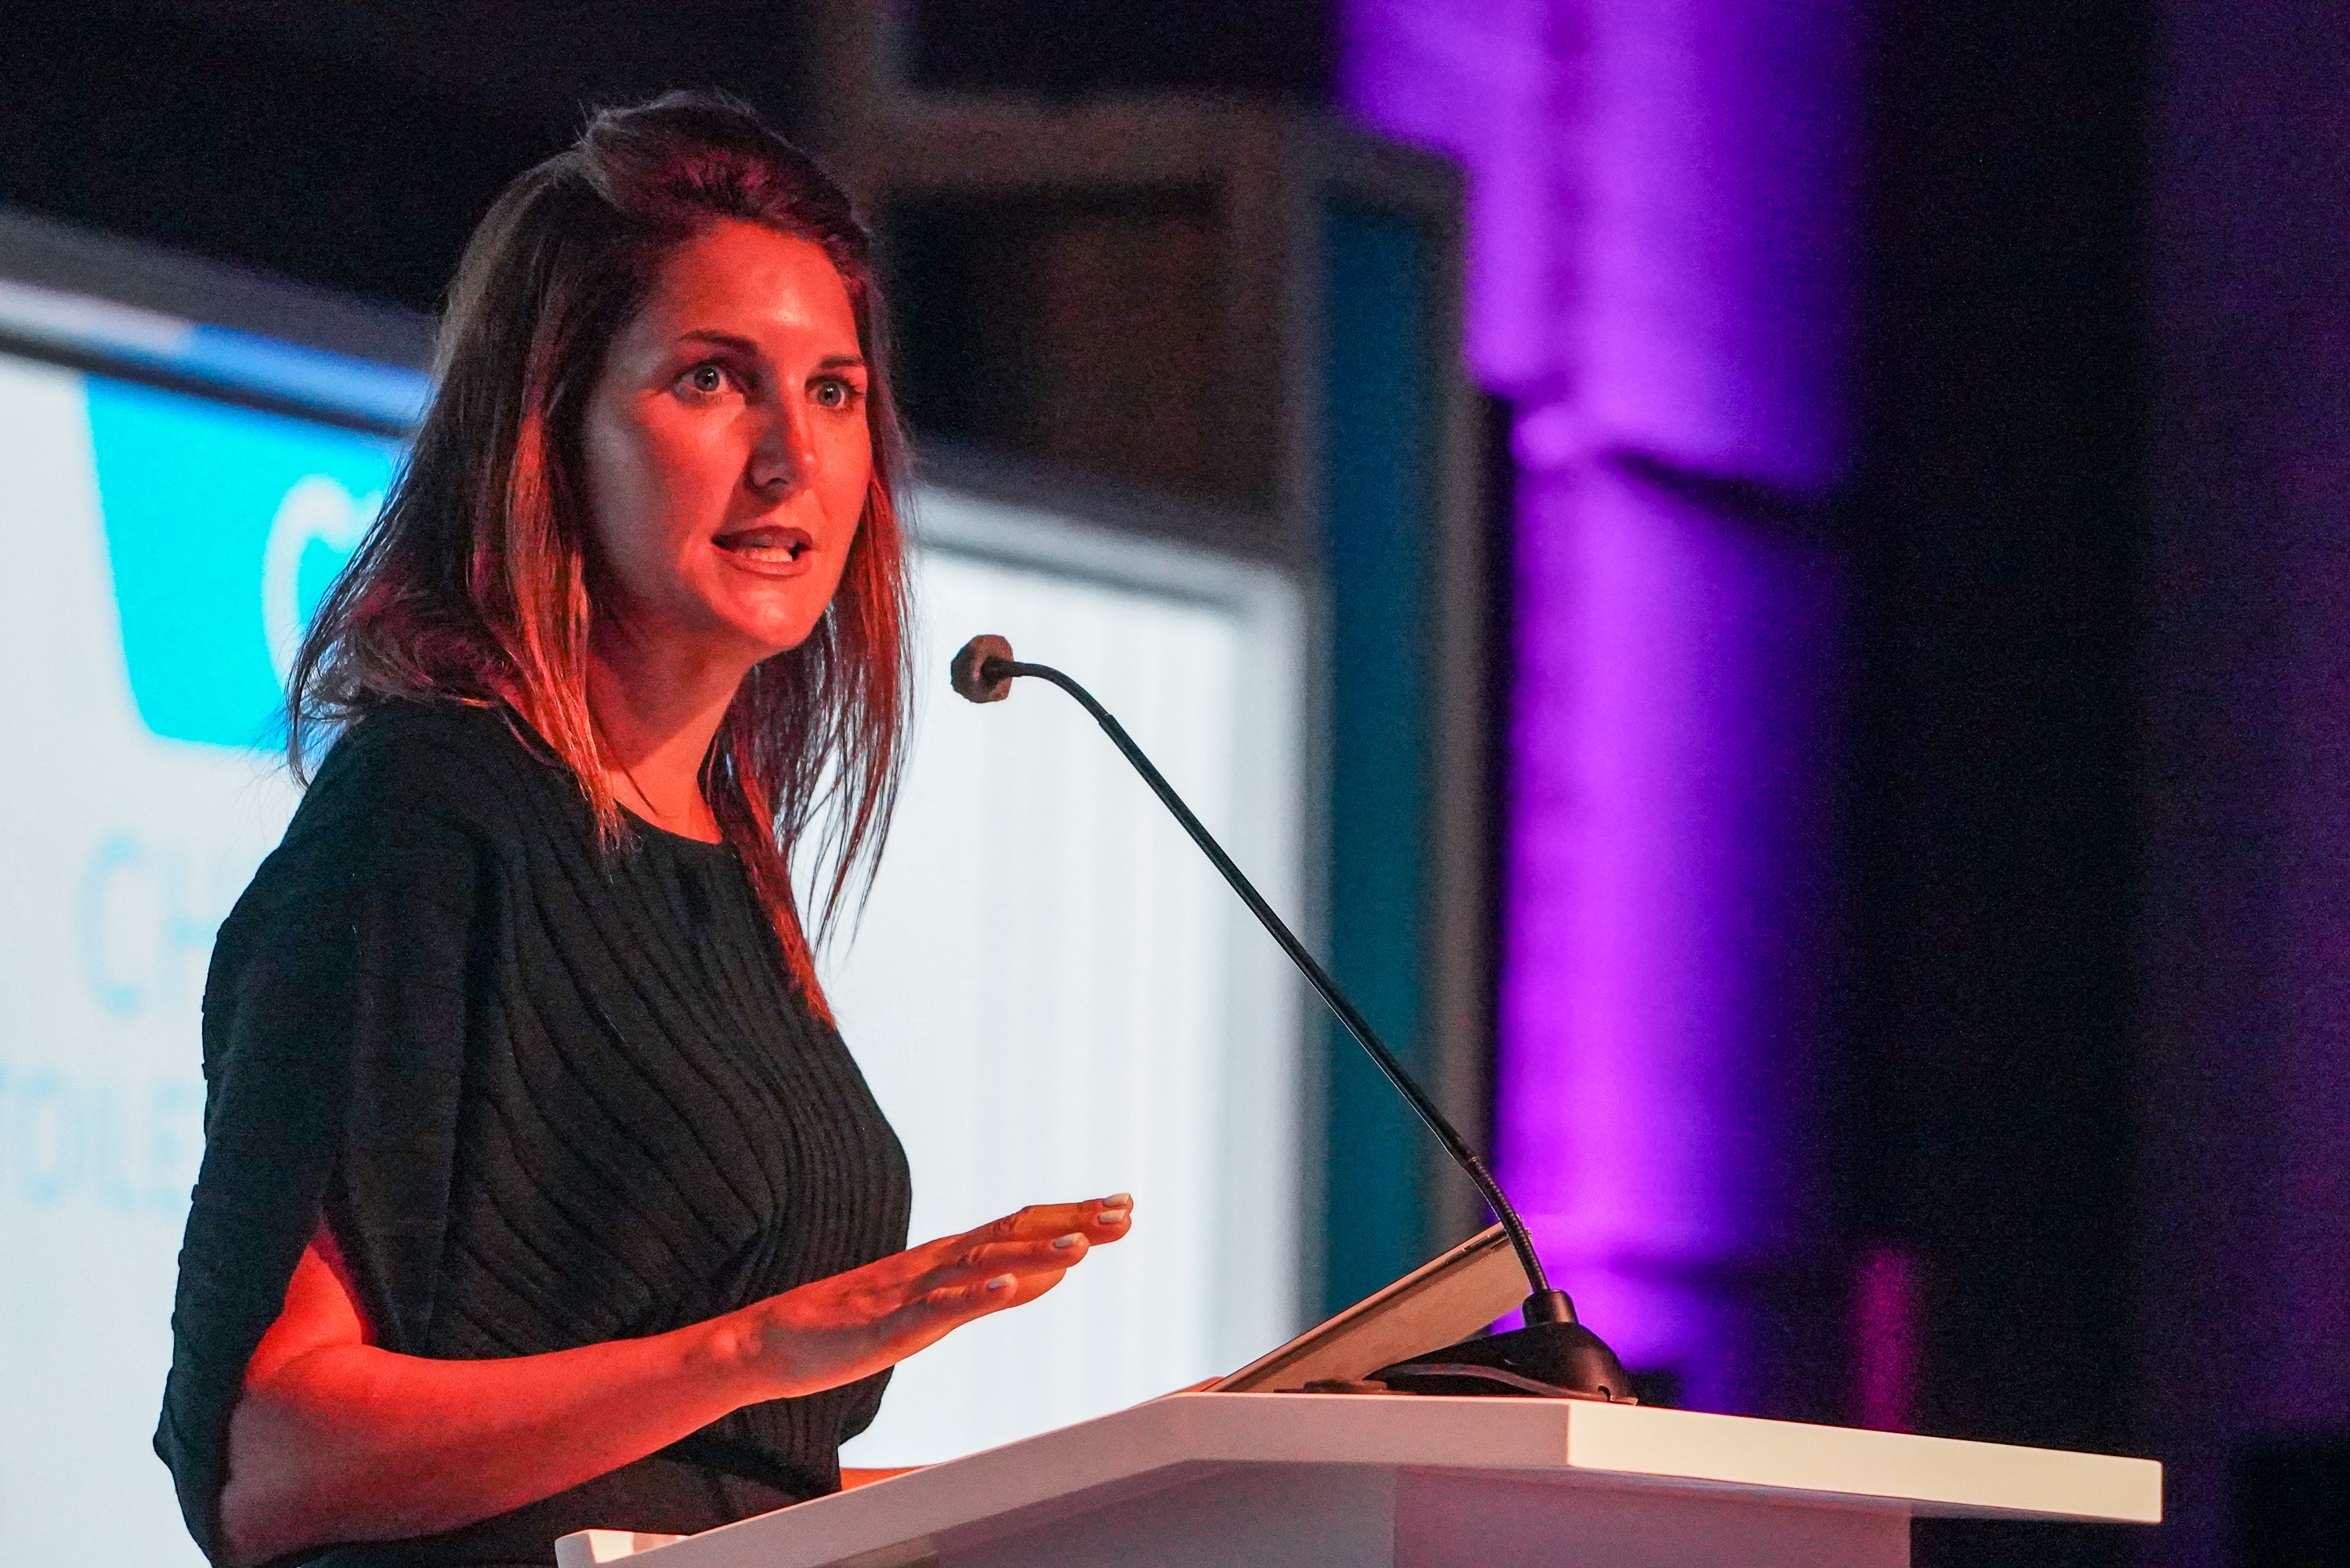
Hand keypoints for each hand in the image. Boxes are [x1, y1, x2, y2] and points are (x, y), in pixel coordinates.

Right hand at [727, 1194, 1132, 1400]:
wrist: (773, 1341)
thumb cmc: (854, 1323)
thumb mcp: (933, 1305)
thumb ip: (988, 1287)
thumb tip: (1045, 1272)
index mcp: (947, 1258)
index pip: (1021, 1226)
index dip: (1072, 1215)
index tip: (1123, 1205)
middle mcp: (936, 1264)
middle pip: (1013, 1235)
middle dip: (1070, 1225)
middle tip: (1125, 1214)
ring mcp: (912, 1292)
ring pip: (982, 1266)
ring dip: (1033, 1254)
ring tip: (1081, 1247)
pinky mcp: (888, 1326)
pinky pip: (936, 1310)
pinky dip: (975, 1296)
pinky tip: (1008, 1287)